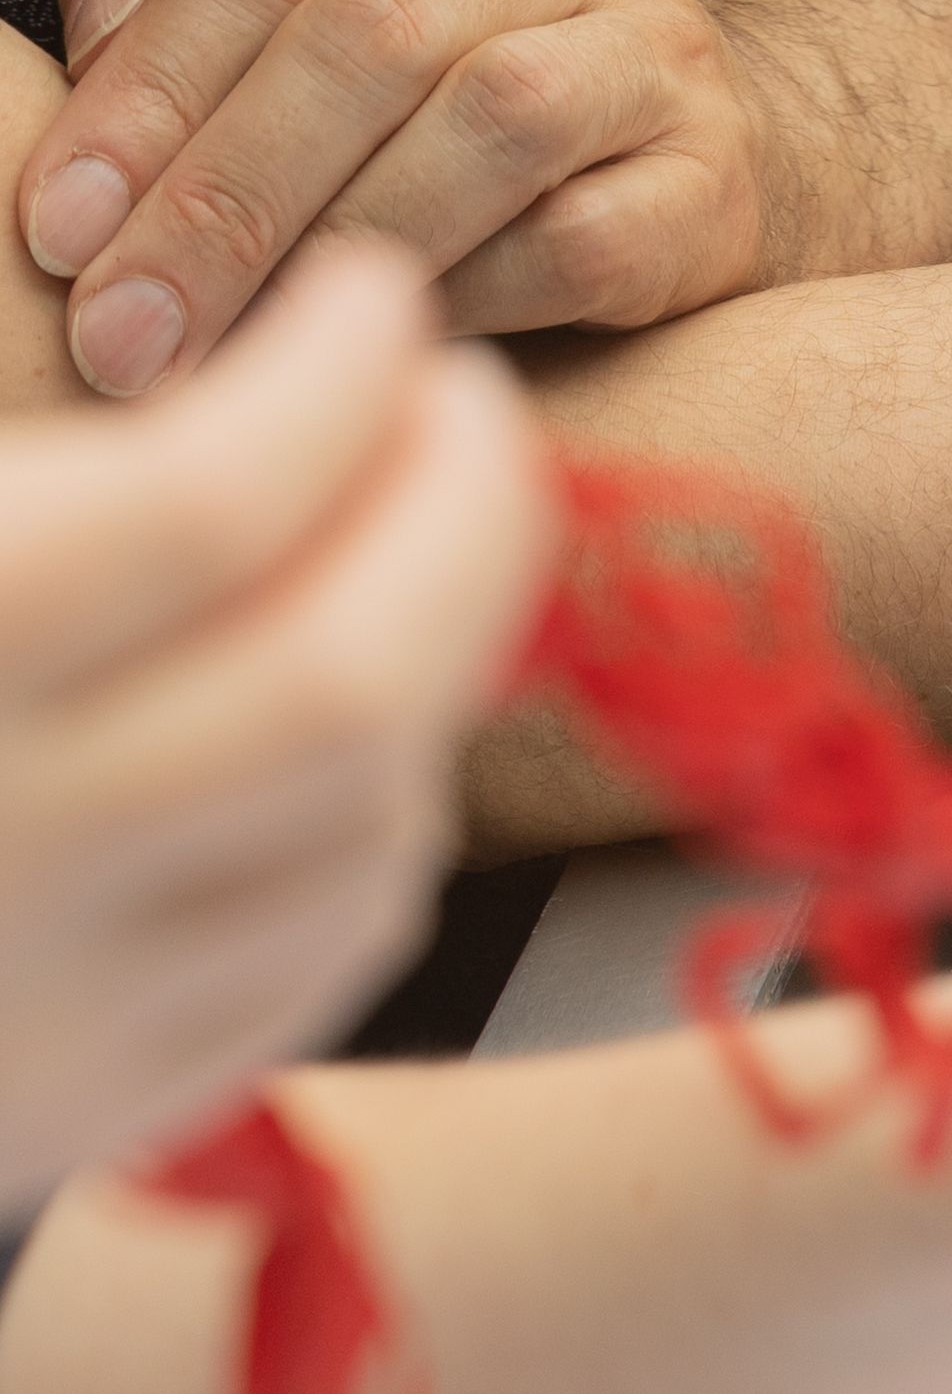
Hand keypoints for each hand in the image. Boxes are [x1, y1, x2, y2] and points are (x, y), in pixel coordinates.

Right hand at [0, 245, 558, 1207]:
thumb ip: (22, 484)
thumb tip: (165, 338)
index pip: (200, 510)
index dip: (329, 381)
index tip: (373, 294)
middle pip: (341, 677)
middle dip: (458, 515)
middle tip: (465, 399)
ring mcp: (52, 1000)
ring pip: (366, 816)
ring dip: (437, 659)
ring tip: (412, 538)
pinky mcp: (86, 1099)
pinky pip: (322, 946)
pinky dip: (377, 812)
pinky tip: (351, 717)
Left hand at [20, 0, 773, 395]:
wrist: (683, 153)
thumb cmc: (450, 86)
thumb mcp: (314, 3)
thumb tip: (96, 46)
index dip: (149, 91)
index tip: (58, 227)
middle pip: (370, 35)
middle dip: (225, 194)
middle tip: (125, 325)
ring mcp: (661, 49)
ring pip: (489, 121)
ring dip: (335, 248)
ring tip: (231, 349)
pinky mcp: (715, 179)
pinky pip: (576, 240)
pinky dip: (464, 298)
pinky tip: (388, 344)